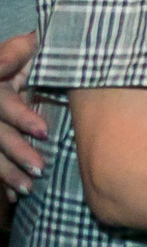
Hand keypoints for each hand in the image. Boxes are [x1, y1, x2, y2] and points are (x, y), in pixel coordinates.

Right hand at [0, 32, 45, 201]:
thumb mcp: (20, 49)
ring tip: (27, 189)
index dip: (21, 117)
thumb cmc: (24, 55)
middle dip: (16, 152)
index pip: (4, 104)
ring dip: (7, 173)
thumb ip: (16, 53)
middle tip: (40, 168)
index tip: (43, 131)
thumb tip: (17, 51)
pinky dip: (3, 180)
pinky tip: (13, 197)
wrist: (18, 65)